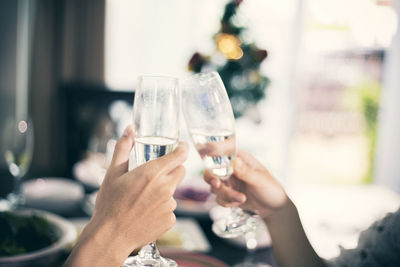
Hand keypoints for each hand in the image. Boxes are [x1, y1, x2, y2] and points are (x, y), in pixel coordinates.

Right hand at [65, 126, 187, 266]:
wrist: (110, 236)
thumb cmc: (109, 203)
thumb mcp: (113, 173)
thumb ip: (123, 148)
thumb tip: (129, 129)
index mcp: (152, 173)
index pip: (180, 155)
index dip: (183, 149)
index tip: (181, 146)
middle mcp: (165, 188)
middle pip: (180, 171)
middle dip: (172, 169)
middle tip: (155, 174)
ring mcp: (169, 205)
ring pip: (173, 191)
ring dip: (164, 191)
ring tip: (142, 199)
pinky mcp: (170, 220)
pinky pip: (170, 209)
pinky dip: (161, 208)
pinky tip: (145, 213)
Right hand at [204, 149, 286, 218]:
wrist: (274, 208)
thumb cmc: (271, 189)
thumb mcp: (260, 180)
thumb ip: (246, 172)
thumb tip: (235, 162)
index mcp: (239, 158)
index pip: (222, 152)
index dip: (212, 154)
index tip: (209, 162)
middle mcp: (231, 169)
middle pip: (211, 170)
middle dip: (212, 178)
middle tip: (217, 184)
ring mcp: (228, 182)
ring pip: (214, 187)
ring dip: (226, 194)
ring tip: (242, 198)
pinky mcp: (227, 194)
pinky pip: (218, 198)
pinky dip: (227, 202)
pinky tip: (239, 202)